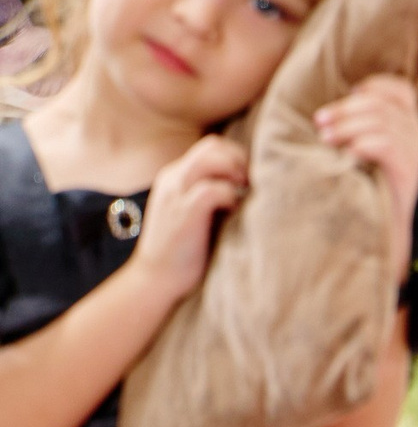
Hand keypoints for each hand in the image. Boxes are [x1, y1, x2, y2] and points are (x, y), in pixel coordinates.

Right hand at [132, 136, 247, 302]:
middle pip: (213, 145)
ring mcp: (176, 194)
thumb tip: (252, 181)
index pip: (211, 146)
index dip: (236, 156)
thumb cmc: (184, 248)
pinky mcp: (184, 212)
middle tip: (249, 185)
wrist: (156, 280)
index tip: (248, 179)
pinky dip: (230, 196)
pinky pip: (214, 188)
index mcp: (175, 176)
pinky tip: (233, 211)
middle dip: (239, 159)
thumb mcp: (196, 211)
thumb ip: (213, 190)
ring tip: (242, 194)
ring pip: (211, 157)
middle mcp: (173, 178)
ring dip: (235, 172)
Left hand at [316, 75, 417, 233]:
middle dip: (345, 109)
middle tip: (319, 121)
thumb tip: (328, 112)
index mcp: (407, 125)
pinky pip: (385, 145)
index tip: (349, 92)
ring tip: (325, 139)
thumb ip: (359, 128)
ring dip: (347, 128)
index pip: (401, 91)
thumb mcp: (364, 150)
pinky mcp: (407, 171)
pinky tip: (347, 156)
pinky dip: (362, 145)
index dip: (376, 86)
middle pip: (381, 105)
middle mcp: (414, 135)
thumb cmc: (363, 184)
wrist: (380, 226)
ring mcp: (413, 153)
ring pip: (380, 122)